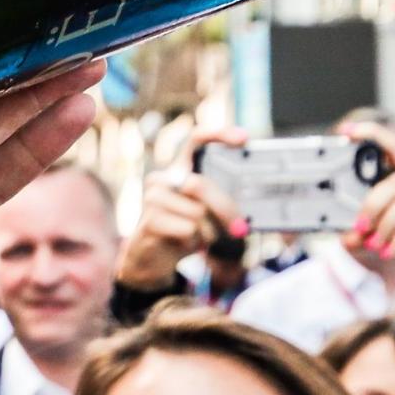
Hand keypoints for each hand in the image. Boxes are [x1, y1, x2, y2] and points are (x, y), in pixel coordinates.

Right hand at [115, 128, 245, 291]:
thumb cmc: (185, 232)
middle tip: (238, 227)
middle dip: (225, 209)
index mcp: (180, 171)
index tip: (244, 139)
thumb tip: (240, 218)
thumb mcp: (207, 214)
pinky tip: (183, 243)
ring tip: (197, 236)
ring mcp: (152, 198)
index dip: (218, 135)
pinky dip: (195, 241)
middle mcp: (163, 179)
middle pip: (200, 184)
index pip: (196, 141)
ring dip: (208, 231)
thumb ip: (222, 205)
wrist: (151, 259)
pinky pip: (189, 229)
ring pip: (198, 212)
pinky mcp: (149, 220)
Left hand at [346, 122, 394, 264]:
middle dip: (372, 205)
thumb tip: (348, 239)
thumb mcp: (378, 227)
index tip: (345, 132)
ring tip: (373, 244)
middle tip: (358, 226)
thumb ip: (361, 229)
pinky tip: (387, 251)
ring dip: (384, 225)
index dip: (371, 133)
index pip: (392, 144)